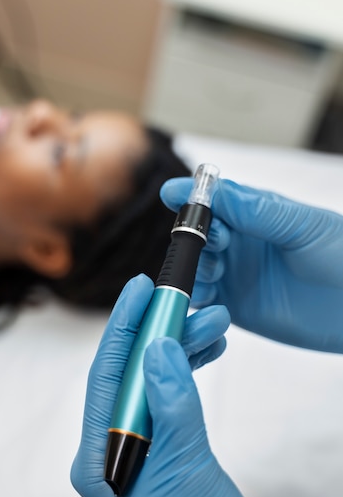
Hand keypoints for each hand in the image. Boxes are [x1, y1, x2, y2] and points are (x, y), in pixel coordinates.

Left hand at [71, 274, 278, 496]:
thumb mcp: (184, 471)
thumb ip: (172, 406)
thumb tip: (158, 348)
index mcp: (96, 456)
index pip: (105, 377)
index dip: (122, 328)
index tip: (139, 289)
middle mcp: (108, 447)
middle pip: (130, 373)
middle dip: (160, 333)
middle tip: (187, 301)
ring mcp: (136, 446)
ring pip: (154, 381)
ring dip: (181, 349)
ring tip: (214, 324)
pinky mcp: (162, 448)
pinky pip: (170, 397)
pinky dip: (189, 372)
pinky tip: (207, 351)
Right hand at [161, 178, 342, 352]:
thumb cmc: (342, 256)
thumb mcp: (302, 226)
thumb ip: (258, 211)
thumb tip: (215, 191)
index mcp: (255, 214)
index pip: (214, 200)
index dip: (191, 197)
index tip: (171, 194)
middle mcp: (240, 242)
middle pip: (196, 233)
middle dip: (194, 235)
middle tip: (214, 242)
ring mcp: (234, 274)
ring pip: (194, 266)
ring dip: (194, 266)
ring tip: (217, 271)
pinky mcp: (234, 306)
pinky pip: (202, 300)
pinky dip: (196, 297)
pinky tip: (210, 295)